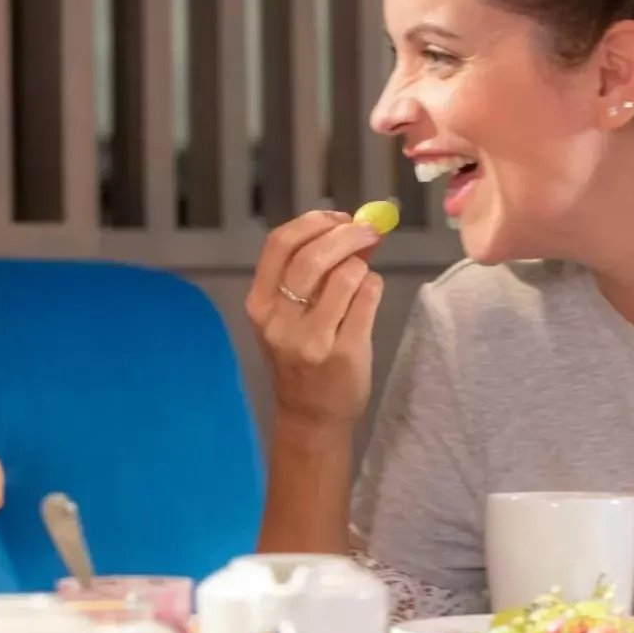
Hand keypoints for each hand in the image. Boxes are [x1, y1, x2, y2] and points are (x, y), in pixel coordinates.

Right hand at [246, 210, 384, 423]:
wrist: (310, 415)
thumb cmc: (299, 358)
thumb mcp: (286, 317)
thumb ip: (309, 275)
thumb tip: (350, 227)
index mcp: (259, 304)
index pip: (279, 244)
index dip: (313, 221)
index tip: (337, 217)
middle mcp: (280, 321)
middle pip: (314, 255)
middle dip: (347, 234)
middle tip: (368, 231)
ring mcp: (312, 339)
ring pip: (346, 275)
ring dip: (362, 264)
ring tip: (362, 274)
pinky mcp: (344, 352)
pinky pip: (368, 297)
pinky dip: (374, 286)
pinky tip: (368, 295)